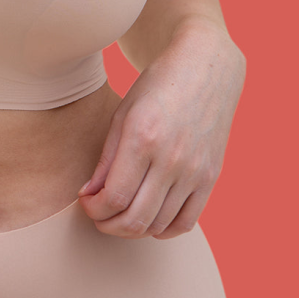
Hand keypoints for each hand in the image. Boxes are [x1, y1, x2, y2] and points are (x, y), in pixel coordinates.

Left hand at [77, 27, 245, 238]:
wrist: (206, 68)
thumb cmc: (158, 87)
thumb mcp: (122, 114)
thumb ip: (106, 159)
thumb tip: (89, 195)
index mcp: (143, 137)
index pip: (114, 197)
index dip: (94, 209)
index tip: (86, 201)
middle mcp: (172, 158)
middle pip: (135, 218)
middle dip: (108, 225)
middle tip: (98, 215)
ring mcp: (195, 170)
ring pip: (159, 225)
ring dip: (132, 228)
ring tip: (120, 214)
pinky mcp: (211, 177)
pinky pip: (186, 222)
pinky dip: (163, 229)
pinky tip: (149, 218)